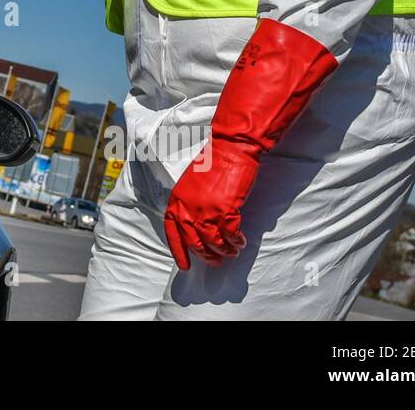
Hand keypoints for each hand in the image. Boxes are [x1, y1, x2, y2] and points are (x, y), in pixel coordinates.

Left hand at [163, 139, 253, 268]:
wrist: (230, 149)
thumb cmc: (213, 164)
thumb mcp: (190, 185)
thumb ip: (189, 204)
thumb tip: (194, 226)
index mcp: (176, 201)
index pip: (172, 233)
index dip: (179, 251)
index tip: (185, 266)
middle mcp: (188, 208)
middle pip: (194, 242)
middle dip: (206, 256)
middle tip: (216, 261)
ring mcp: (206, 210)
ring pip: (213, 242)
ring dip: (224, 251)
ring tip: (231, 252)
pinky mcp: (225, 209)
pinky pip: (231, 234)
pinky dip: (236, 241)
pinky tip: (241, 242)